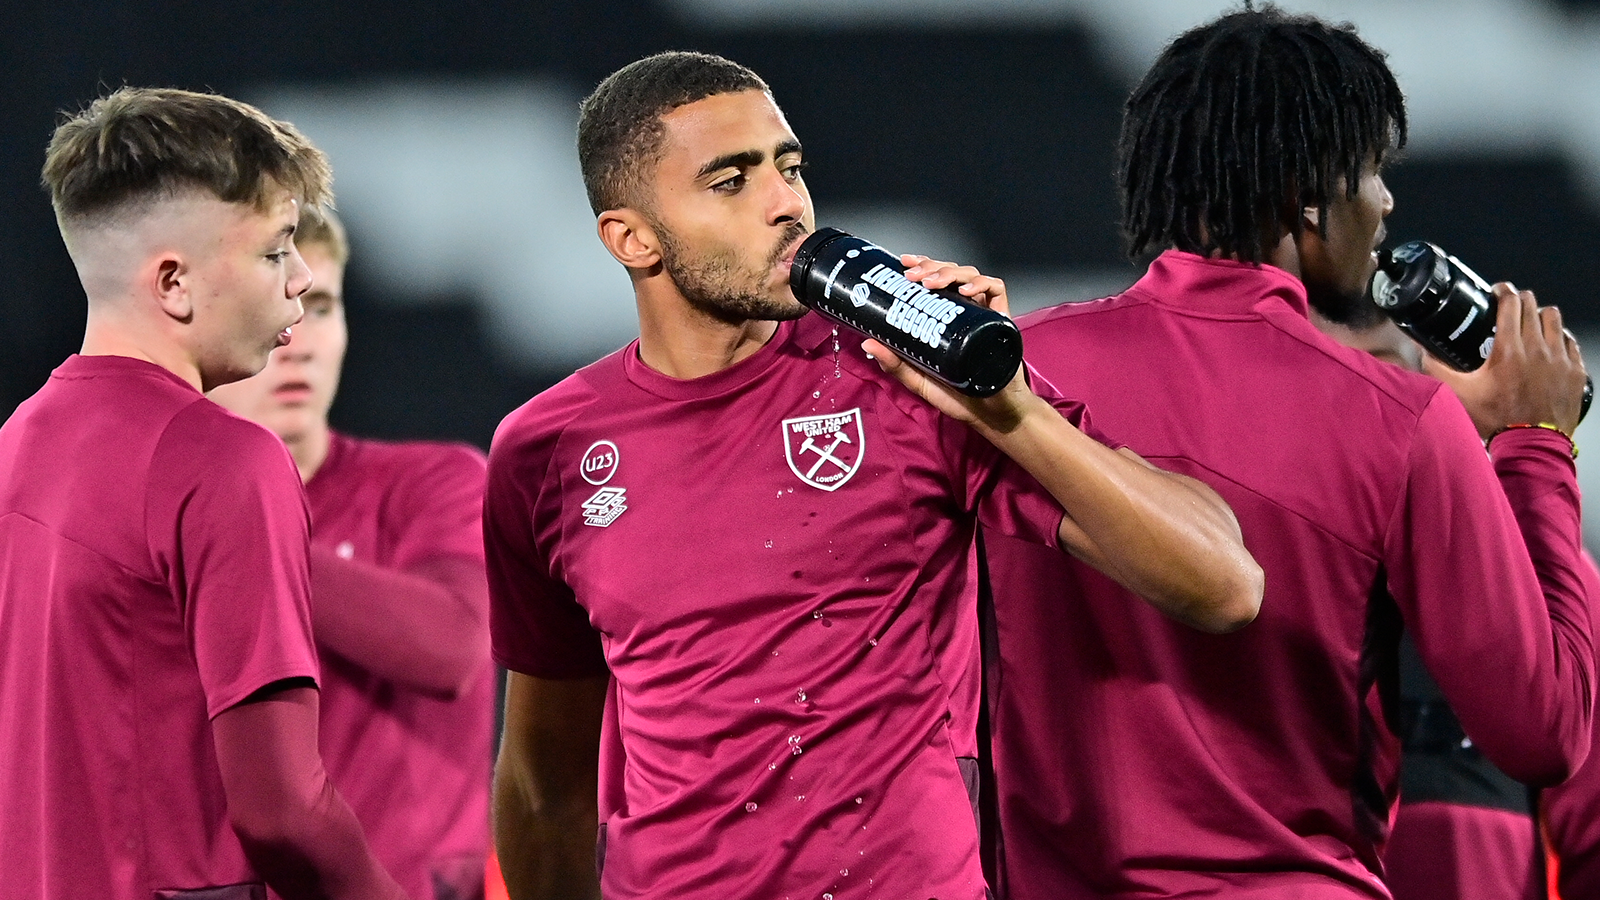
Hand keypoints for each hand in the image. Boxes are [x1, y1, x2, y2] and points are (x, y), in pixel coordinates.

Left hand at [863, 255, 1035, 434]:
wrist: (990, 414)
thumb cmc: (958, 396)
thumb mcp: (918, 379)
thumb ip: (895, 364)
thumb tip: (867, 343)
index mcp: (945, 319)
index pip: (934, 281)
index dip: (921, 266)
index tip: (903, 263)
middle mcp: (964, 311)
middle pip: (950, 272)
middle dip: (930, 266)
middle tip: (913, 275)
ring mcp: (983, 314)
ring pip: (970, 275)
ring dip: (949, 272)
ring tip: (932, 283)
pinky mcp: (1001, 321)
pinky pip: (996, 290)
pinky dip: (981, 284)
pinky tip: (964, 292)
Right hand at [1423, 283, 1586, 437]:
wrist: (1531, 445)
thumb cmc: (1497, 421)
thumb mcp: (1459, 395)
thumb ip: (1437, 370)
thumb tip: (1422, 352)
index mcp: (1508, 349)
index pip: (1511, 303)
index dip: (1503, 291)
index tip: (1497, 291)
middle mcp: (1537, 348)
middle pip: (1533, 306)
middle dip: (1520, 301)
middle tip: (1511, 307)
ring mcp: (1560, 358)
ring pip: (1554, 319)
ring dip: (1541, 316)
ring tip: (1532, 324)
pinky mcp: (1575, 371)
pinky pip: (1570, 342)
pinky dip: (1559, 339)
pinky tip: (1550, 346)